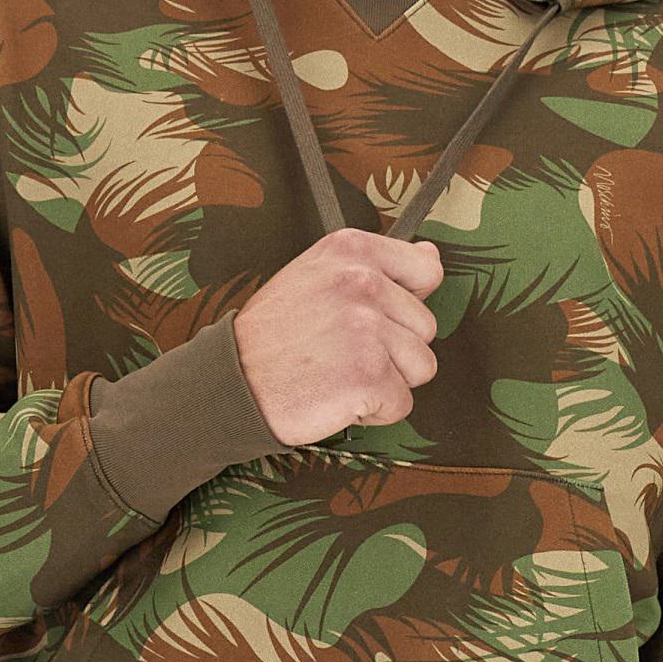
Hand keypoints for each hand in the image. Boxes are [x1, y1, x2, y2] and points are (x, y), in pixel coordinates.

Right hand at [232, 227, 443, 445]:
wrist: (231, 382)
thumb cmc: (272, 334)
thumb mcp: (316, 276)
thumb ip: (374, 266)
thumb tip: (431, 255)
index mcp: (351, 249)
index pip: (426, 269)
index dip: (406, 301)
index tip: (372, 315)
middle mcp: (362, 281)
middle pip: (425, 326)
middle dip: (392, 348)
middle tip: (340, 350)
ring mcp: (367, 328)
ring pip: (421, 366)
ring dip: (386, 379)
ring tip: (339, 371)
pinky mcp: (369, 375)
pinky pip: (401, 403)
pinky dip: (372, 412)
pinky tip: (335, 395)